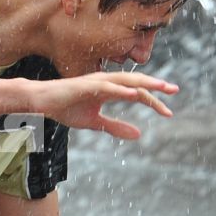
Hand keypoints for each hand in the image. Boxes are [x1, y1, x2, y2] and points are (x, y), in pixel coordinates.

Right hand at [31, 71, 176, 139]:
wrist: (41, 103)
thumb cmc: (65, 109)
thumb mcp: (94, 122)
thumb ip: (115, 127)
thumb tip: (139, 135)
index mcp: (110, 90)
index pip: (137, 94)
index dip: (154, 102)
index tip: (169, 112)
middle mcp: (106, 82)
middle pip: (136, 83)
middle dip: (156, 86)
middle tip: (175, 90)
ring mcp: (96, 82)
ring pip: (125, 80)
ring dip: (143, 83)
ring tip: (160, 87)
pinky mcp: (85, 85)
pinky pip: (106, 86)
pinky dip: (121, 89)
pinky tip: (133, 94)